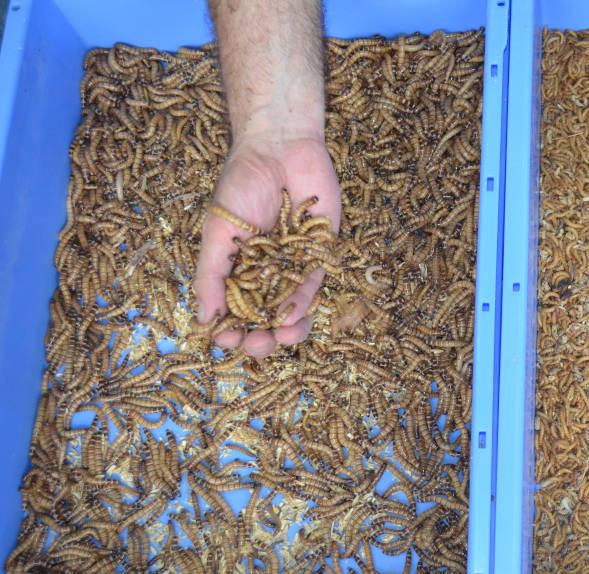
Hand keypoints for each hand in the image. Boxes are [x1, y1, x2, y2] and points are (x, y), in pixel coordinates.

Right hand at [194, 134, 340, 358]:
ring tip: (281, 337)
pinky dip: (304, 304)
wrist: (280, 148)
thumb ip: (211, 275)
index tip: (227, 339)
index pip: (233, 311)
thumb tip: (203, 320)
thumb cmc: (242, 185)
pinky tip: (294, 315)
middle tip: (256, 345)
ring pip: (291, 310)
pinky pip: (312, 287)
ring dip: (287, 329)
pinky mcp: (319, 255)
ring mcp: (293, 266)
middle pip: (264, 318)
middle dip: (261, 338)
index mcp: (237, 269)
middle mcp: (265, 273)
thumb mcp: (219, 232)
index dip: (230, 331)